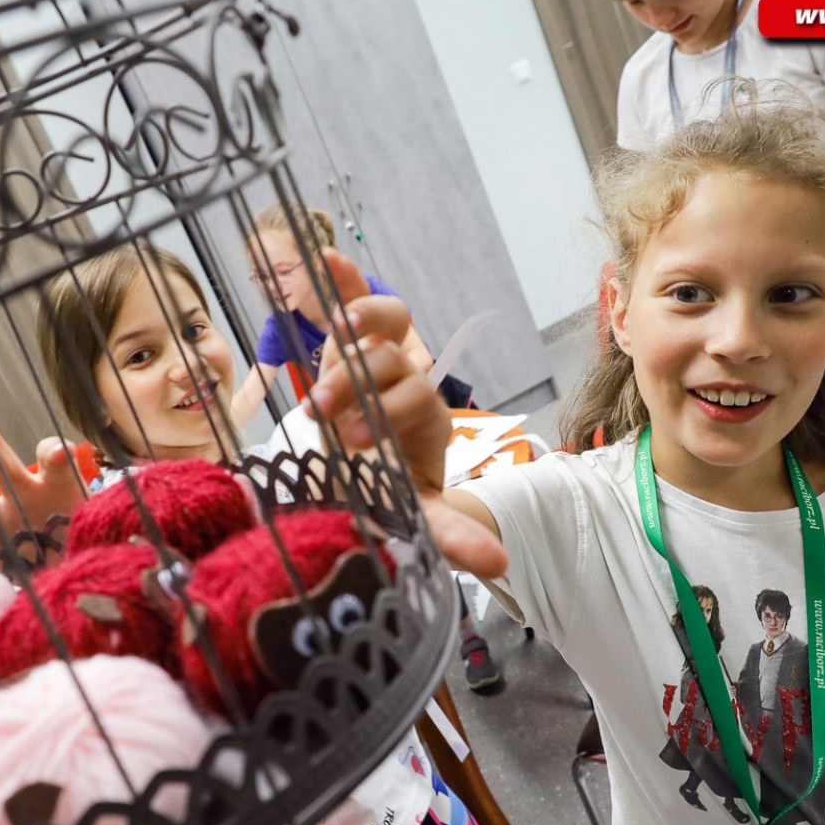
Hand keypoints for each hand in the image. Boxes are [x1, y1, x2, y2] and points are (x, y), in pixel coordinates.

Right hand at [308, 298, 505, 577]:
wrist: (369, 478)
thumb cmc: (390, 497)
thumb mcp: (419, 520)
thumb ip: (452, 537)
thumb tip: (500, 566)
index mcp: (424, 419)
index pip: (417, 399)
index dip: (391, 412)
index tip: (358, 443)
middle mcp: (404, 381)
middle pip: (393, 360)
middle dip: (358, 382)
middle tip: (324, 412)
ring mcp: (376, 357)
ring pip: (380, 323)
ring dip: (357, 322)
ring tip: (334, 332)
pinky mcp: (347, 343)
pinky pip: (349, 302)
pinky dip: (340, 281)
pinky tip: (327, 259)